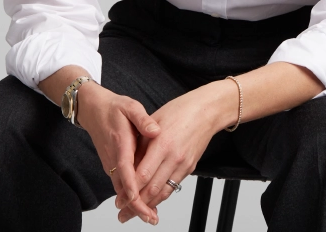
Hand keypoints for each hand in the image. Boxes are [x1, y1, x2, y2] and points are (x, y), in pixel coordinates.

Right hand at [75, 82, 161, 224]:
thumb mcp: (130, 106)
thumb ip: (143, 119)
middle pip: (123, 186)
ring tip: (150, 216)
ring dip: (134, 204)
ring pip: (121, 189)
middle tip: (151, 217)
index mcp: (120, 143)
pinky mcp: (112, 166)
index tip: (139, 200)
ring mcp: (110, 164)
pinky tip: (143, 203)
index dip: (131, 185)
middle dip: (136, 204)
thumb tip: (156, 131)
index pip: (125, 168)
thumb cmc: (113, 108)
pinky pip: (121, 185)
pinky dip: (130, 196)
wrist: (92, 109)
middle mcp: (113, 157)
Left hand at [116, 81, 235, 223]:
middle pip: (152, 189)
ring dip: (148, 206)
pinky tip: (152, 202)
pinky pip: (173, 187)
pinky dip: (161, 197)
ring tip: (135, 214)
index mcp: (162, 143)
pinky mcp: (190, 168)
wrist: (207, 111)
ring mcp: (183, 164)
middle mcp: (174, 157)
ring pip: (164, 193)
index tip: (119, 200)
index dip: (130, 191)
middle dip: (136, 205)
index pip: (143, 175)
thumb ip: (140, 144)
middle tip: (123, 214)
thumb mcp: (153, 122)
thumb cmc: (180, 111)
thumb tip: (127, 166)